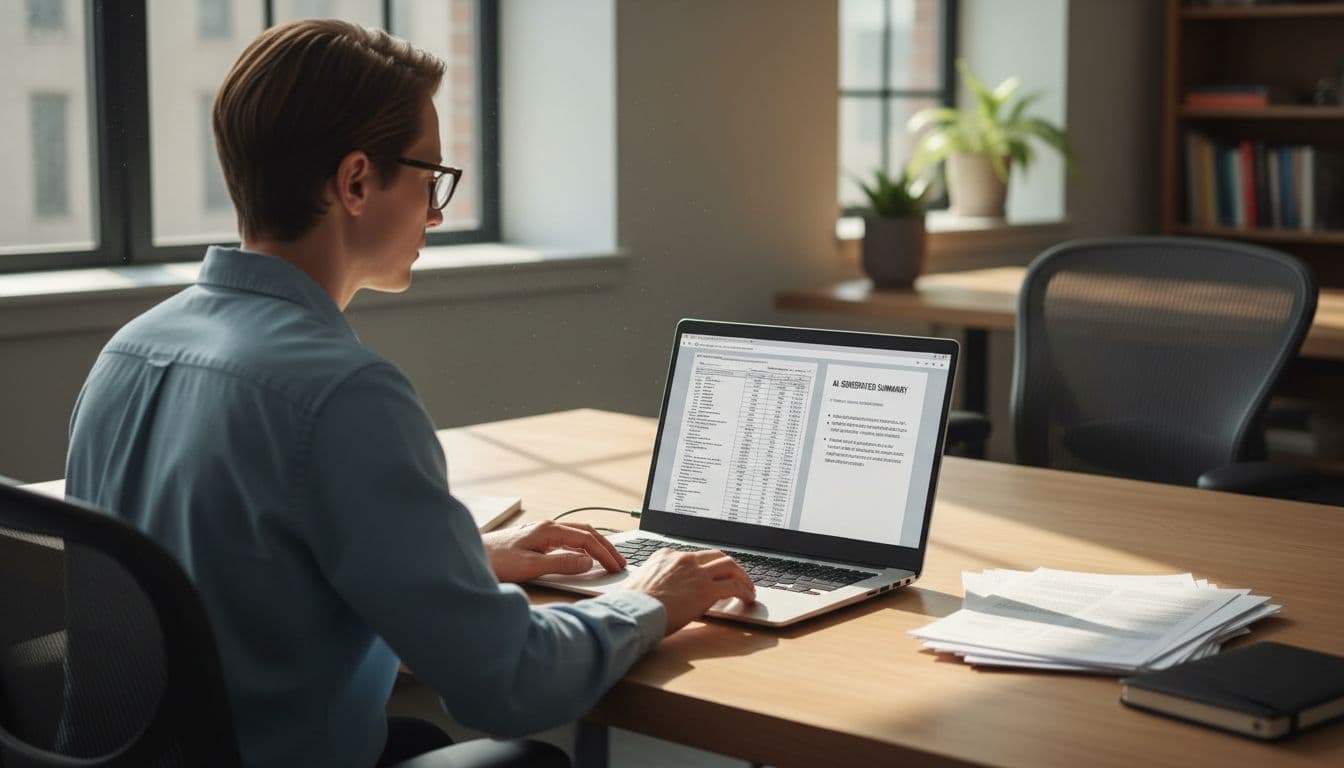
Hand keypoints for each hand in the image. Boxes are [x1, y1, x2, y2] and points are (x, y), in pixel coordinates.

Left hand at [481, 519, 625, 582]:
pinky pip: (567, 539)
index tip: (617, 566)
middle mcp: (547, 527)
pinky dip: (582, 546)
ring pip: (577, 534)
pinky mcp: (536, 539)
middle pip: (586, 532)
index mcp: (549, 530)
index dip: (604, 553)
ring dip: (595, 545)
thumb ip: (561, 564)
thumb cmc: (496, 561)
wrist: (470, 556)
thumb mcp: (531, 566)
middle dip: (606, 546)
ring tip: (608, 558)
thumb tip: (587, 562)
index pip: (586, 539)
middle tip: (620, 562)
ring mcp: (541, 532)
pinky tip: (583, 556)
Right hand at [623, 549, 755, 634]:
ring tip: (748, 589)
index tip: (713, 576)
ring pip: (730, 566)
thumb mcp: (641, 583)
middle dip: (731, 567)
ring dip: (742, 577)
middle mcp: (683, 559)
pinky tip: (747, 598)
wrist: (632, 612)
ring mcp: (696, 572)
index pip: (695, 556)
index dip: (708, 567)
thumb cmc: (631, 605)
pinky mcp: (707, 589)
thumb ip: (655, 581)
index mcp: (666, 556)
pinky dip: (745, 591)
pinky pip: (734, 586)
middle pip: (716, 556)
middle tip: (738, 578)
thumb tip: (660, 592)